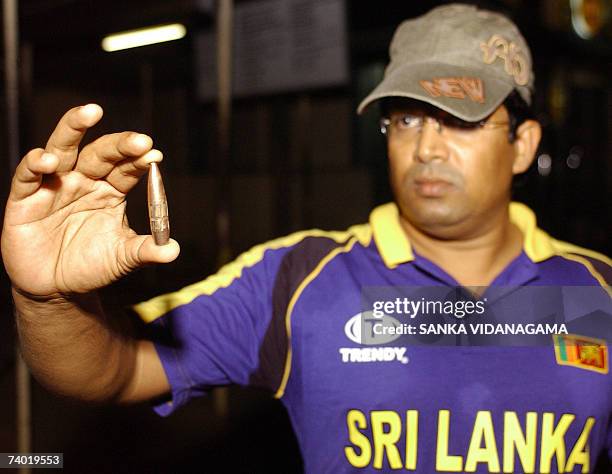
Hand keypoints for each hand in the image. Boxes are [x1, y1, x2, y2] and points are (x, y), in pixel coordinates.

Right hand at [1, 104, 179, 297]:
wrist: (55, 288)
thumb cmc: (91, 266)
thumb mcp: (122, 258)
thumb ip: (145, 251)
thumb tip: (173, 250)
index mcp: (110, 191)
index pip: (126, 169)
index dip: (139, 160)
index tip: (155, 155)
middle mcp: (84, 181)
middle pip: (100, 153)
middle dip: (119, 144)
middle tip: (140, 140)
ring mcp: (54, 186)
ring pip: (63, 149)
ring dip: (74, 129)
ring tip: (90, 113)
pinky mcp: (25, 198)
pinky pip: (28, 176)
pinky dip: (35, 164)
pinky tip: (47, 160)